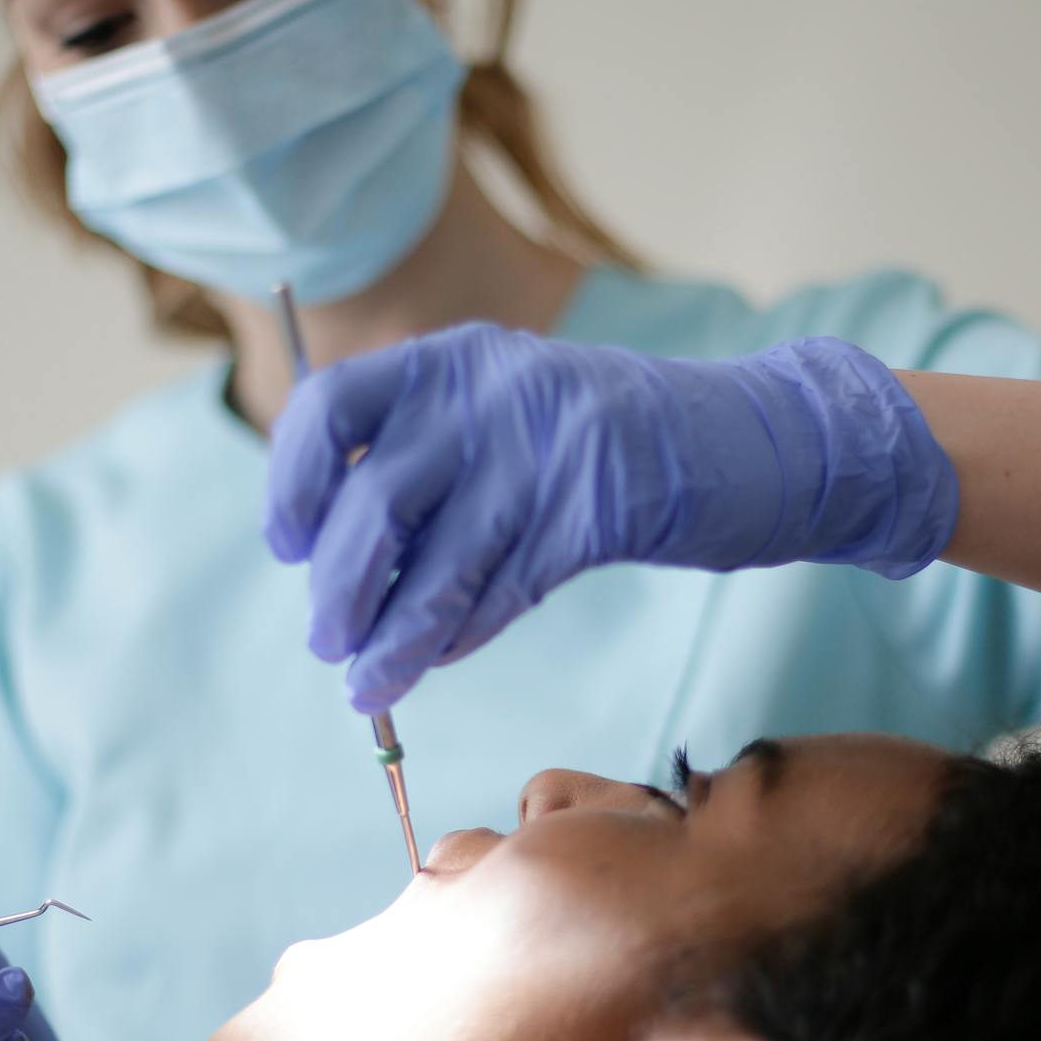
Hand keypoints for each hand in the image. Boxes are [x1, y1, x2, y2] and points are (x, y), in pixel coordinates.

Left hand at [263, 325, 956, 711]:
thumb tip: (330, 562)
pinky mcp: (601, 504)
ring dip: (394, 635)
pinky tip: (442, 657)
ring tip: (369, 684)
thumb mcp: (506, 425)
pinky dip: (464, 632)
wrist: (753, 441)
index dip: (294, 482)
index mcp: (454, 357)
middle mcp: (492, 387)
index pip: (331, 405)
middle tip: (331, 643)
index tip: (288, 545)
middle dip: (341, 585)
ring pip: (440, 559)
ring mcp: (549, 443)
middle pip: (376, 499)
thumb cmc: (611, 449)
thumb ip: (427, 468)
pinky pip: (507, 585)